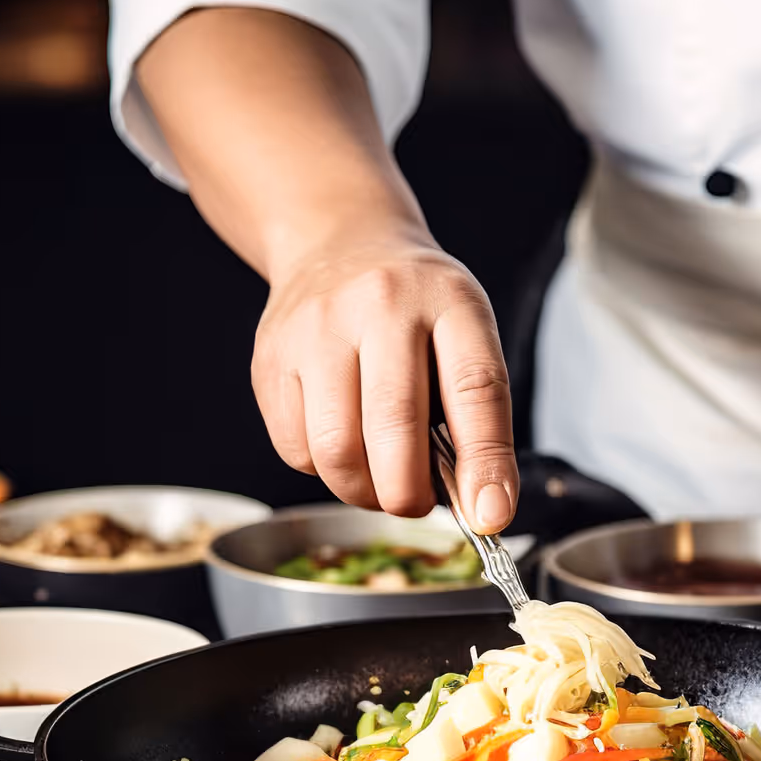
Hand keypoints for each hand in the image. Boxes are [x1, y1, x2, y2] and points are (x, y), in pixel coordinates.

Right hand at [251, 233, 517, 532]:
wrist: (340, 243)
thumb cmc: (417, 307)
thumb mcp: (465, 334)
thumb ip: (477, 416)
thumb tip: (481, 509)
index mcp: (449, 301)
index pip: (475, 389)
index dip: (485, 462)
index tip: (489, 516)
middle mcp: (381, 305)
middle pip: (394, 428)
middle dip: (409, 493)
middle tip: (417, 503)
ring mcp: (317, 328)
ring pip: (335, 450)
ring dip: (362, 491)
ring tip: (380, 482)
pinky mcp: (271, 357)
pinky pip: (294, 449)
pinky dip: (322, 470)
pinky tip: (341, 444)